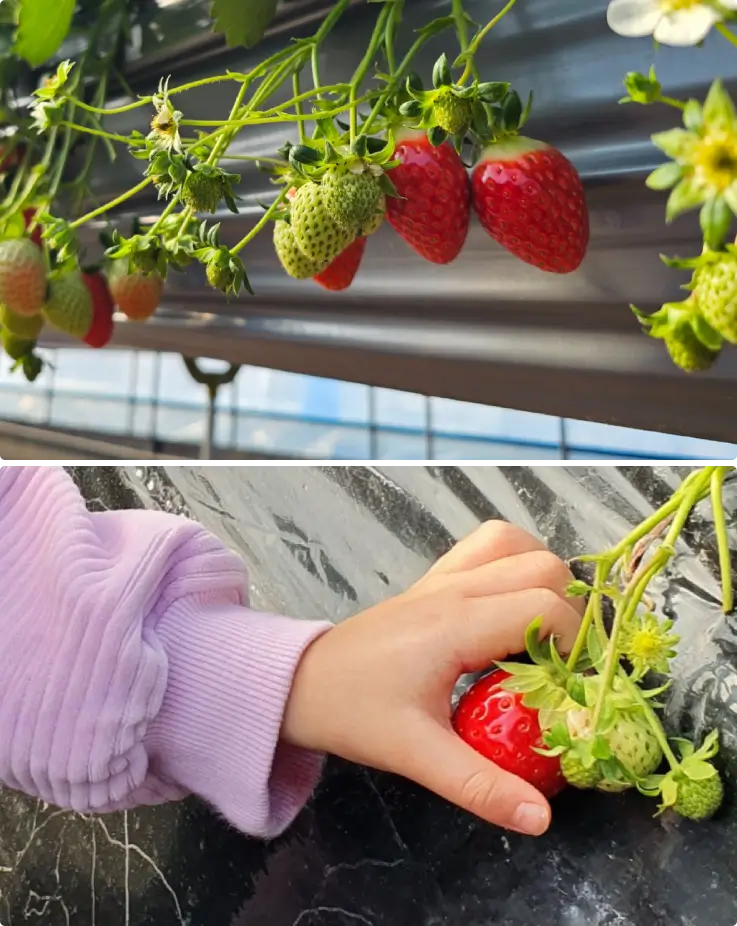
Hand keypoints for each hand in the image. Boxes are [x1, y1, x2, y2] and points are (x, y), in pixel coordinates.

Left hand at [281, 521, 583, 835]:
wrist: (302, 683)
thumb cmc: (355, 713)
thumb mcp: (417, 755)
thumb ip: (480, 785)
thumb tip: (541, 819)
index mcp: (457, 624)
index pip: (547, 608)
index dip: (575, 647)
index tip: (567, 689)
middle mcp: (457, 588)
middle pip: (545, 568)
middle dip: (571, 615)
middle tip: (559, 667)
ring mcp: (444, 577)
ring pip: (520, 545)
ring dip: (546, 581)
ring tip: (541, 634)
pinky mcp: (435, 578)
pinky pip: (488, 544)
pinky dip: (515, 561)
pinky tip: (511, 605)